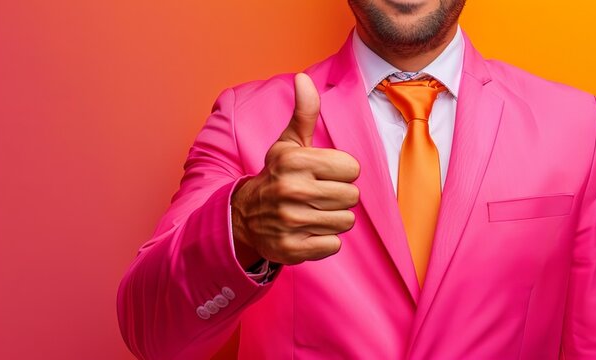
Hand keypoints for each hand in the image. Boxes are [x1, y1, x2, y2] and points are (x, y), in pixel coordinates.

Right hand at [231, 73, 359, 267]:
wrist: (244, 217)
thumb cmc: (277, 175)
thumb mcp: (289, 143)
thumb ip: (304, 112)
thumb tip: (303, 78)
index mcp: (295, 161)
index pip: (352, 169)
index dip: (342, 172)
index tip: (323, 174)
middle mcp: (291, 190)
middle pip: (352, 197)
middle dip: (339, 196)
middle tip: (318, 195)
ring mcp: (290, 222)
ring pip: (345, 221)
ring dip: (333, 218)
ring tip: (313, 212)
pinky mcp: (292, 249)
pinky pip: (333, 245)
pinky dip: (324, 241)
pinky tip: (307, 231)